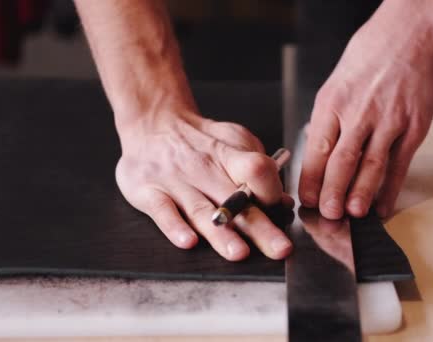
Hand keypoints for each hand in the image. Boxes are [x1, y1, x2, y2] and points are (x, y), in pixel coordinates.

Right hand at [115, 111, 293, 260]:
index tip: (280, 211)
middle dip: (260, 228)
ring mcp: (175, 180)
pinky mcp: (148, 191)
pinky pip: (162, 211)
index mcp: (229, 155)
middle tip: (280, 249)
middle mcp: (203, 168)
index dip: (271, 191)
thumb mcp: (233, 141)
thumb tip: (284, 203)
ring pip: (201, 211)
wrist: (152, 122)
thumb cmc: (200, 141)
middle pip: (236, 200)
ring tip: (238, 252)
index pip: (257, 170)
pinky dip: (174, 227)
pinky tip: (188, 241)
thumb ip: (257, 170)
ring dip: (221, 233)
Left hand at [299, 2, 432, 218]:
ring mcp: (388, 121)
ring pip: (371, 166)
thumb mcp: (336, 83)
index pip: (316, 150)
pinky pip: (400, 164)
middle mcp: (358, 114)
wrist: (409, 35)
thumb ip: (329, 119)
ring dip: (361, 194)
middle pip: (341, 162)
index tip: (307, 199)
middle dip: (332, 193)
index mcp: (332, 103)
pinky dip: (391, 188)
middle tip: (328, 215)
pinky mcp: (413, 127)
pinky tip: (384, 205)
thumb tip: (319, 152)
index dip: (310, 179)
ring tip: (353, 214)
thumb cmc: (369, 56)